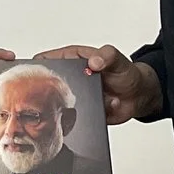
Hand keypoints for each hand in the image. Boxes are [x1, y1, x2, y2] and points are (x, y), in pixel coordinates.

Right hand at [34, 44, 163, 124]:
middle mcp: (72, 78)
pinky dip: (95, 112)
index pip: (47, 59)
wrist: (139, 96)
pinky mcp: (83, 112)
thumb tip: (94, 62)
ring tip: (100, 96)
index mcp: (73, 59)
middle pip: (49, 85)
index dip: (38, 65)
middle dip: (54, 91)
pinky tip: (110, 104)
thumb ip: (107, 56)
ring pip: (62, 104)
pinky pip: (79, 117)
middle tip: (71, 90)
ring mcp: (76, 96)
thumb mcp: (117, 59)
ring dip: (79, 104)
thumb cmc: (126, 72)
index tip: (34, 71)